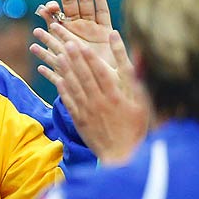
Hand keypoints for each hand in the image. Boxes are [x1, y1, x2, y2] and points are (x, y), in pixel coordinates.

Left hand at [33, 23, 148, 163]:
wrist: (122, 156)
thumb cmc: (136, 128)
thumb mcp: (141, 104)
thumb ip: (135, 81)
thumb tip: (137, 58)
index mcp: (115, 98)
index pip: (100, 73)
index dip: (90, 57)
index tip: (82, 44)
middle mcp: (99, 103)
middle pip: (84, 76)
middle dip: (74, 58)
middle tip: (66, 42)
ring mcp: (87, 112)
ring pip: (74, 86)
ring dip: (65, 69)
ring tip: (58, 54)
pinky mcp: (80, 121)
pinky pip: (69, 102)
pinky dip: (62, 89)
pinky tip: (57, 78)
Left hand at [35, 0, 126, 71]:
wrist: (97, 90)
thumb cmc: (78, 79)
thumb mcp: (61, 61)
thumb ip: (50, 46)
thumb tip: (35, 34)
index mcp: (65, 34)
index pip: (57, 16)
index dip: (52, 8)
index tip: (49, 5)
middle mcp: (78, 28)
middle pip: (72, 2)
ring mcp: (92, 28)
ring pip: (87, 2)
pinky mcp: (105, 31)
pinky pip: (103, 12)